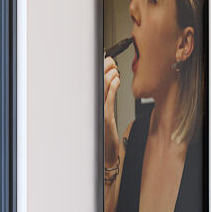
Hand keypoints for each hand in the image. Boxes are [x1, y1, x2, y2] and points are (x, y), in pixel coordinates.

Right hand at [101, 56, 127, 185]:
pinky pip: (108, 98)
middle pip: (96, 82)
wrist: (106, 152)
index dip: (99, 70)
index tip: (104, 59)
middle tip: (110, 61)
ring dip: (109, 74)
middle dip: (102, 68)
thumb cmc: (106, 134)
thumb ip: (108, 97)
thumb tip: (113, 80)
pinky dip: (113, 86)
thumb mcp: (107, 112)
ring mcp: (98, 111)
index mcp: (93, 105)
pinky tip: (117, 80)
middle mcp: (93, 107)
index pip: (93, 83)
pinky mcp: (105, 116)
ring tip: (115, 68)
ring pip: (101, 87)